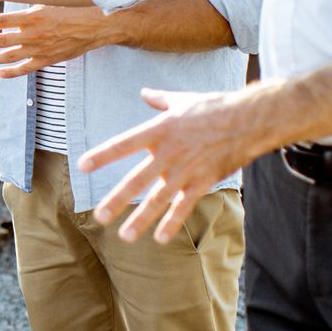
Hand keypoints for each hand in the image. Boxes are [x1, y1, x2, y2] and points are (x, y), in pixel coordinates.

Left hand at [0, 5, 114, 76]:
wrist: (100, 24)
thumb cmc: (76, 6)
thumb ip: (31, 0)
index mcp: (33, 16)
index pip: (1, 21)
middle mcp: (33, 34)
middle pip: (1, 40)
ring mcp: (41, 48)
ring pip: (11, 56)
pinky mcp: (50, 59)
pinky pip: (28, 67)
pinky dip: (14, 71)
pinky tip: (2, 73)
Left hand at [82, 87, 261, 242]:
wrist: (248, 120)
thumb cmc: (213, 107)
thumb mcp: (182, 100)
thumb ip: (160, 100)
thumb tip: (145, 92)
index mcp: (159, 130)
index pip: (124, 144)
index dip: (103, 155)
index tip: (83, 166)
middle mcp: (168, 153)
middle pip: (137, 180)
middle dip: (118, 200)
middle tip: (100, 217)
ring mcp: (186, 170)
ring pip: (159, 199)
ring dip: (142, 219)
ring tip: (125, 236)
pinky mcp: (203, 181)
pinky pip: (184, 206)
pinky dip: (173, 222)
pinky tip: (160, 238)